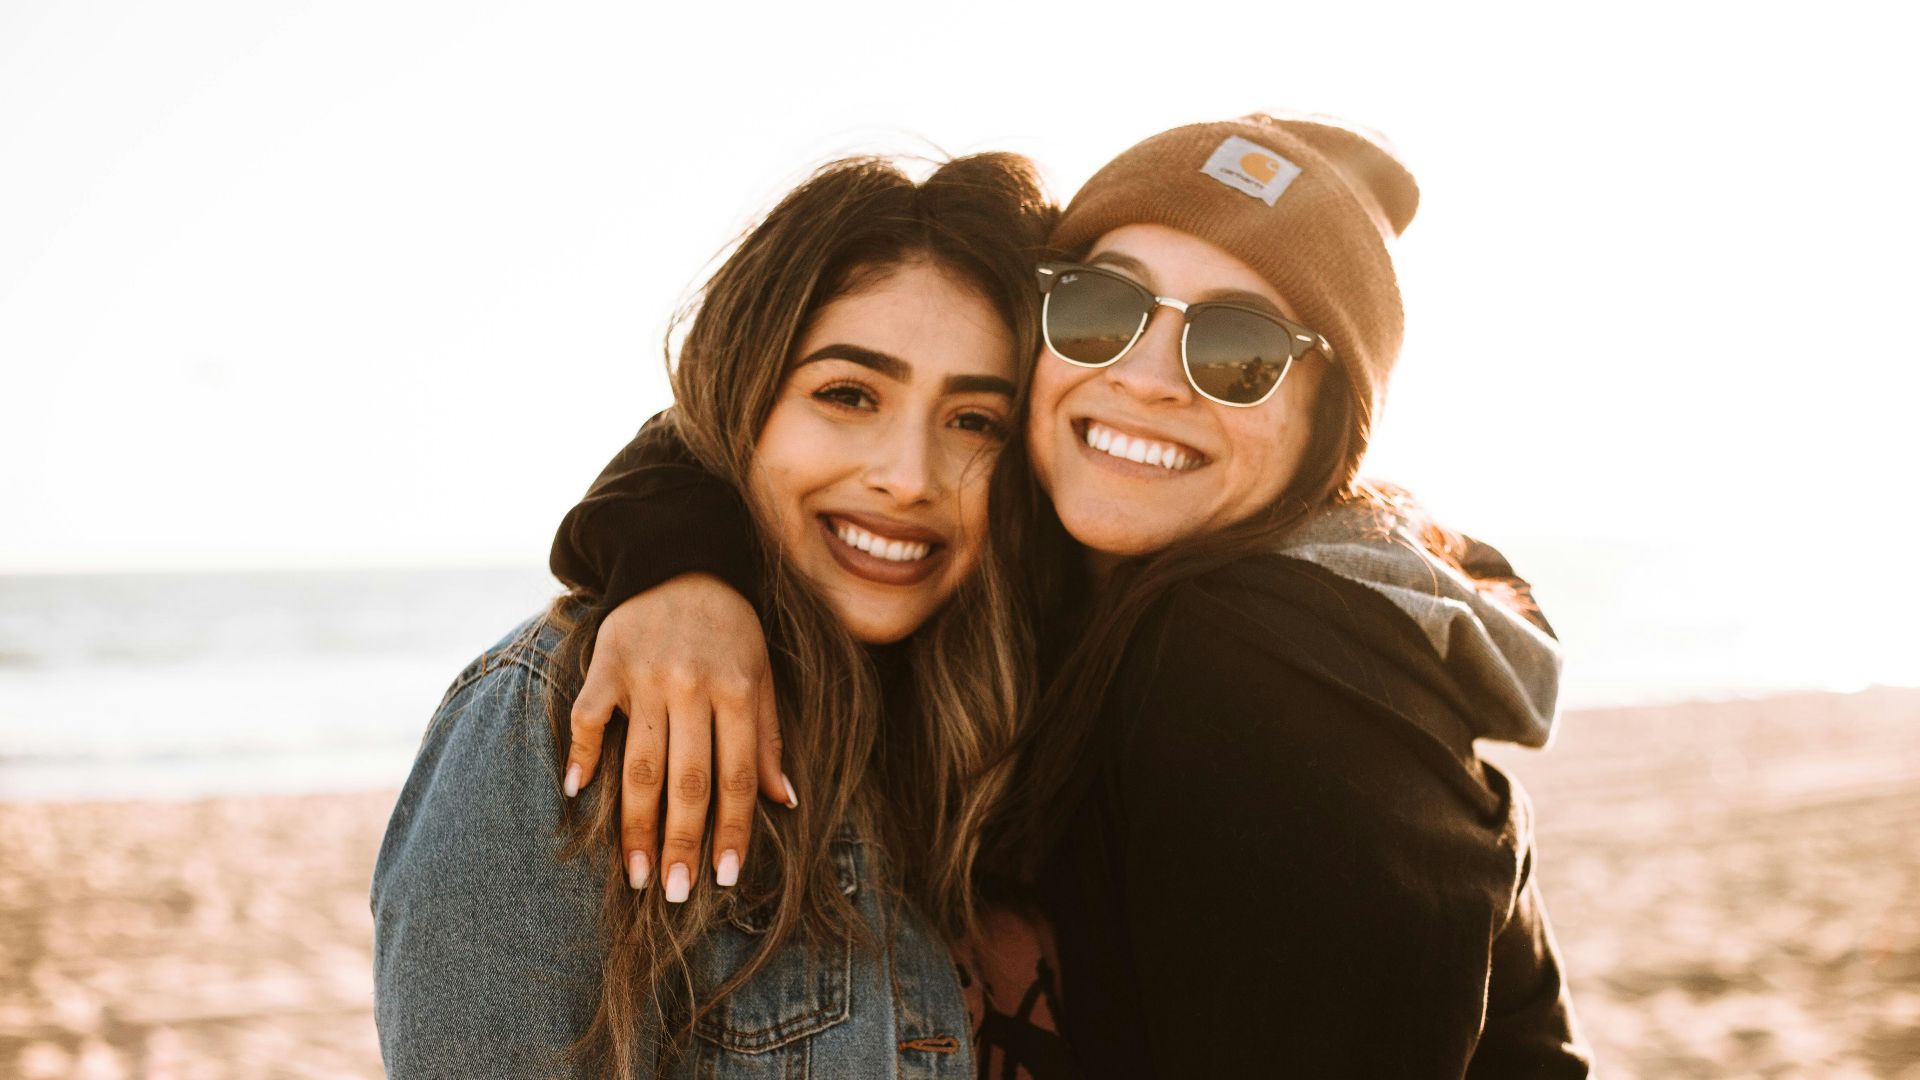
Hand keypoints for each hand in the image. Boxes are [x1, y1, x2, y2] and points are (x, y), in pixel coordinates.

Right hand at [562, 573, 791, 902]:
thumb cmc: (728, 628)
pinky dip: (579, 754)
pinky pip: (587, 717)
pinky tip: (577, 794)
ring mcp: (644, 676)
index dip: (732, 830)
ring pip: (638, 763)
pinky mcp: (605, 664)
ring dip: (635, 824)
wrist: (680, 560)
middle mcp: (691, 687)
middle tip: (675, 894)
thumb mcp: (761, 673)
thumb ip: (768, 736)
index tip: (725, 878)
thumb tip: (784, 801)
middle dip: (681, 843)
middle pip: (686, 780)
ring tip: (634, 874)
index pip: (736, 776)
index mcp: (736, 691)